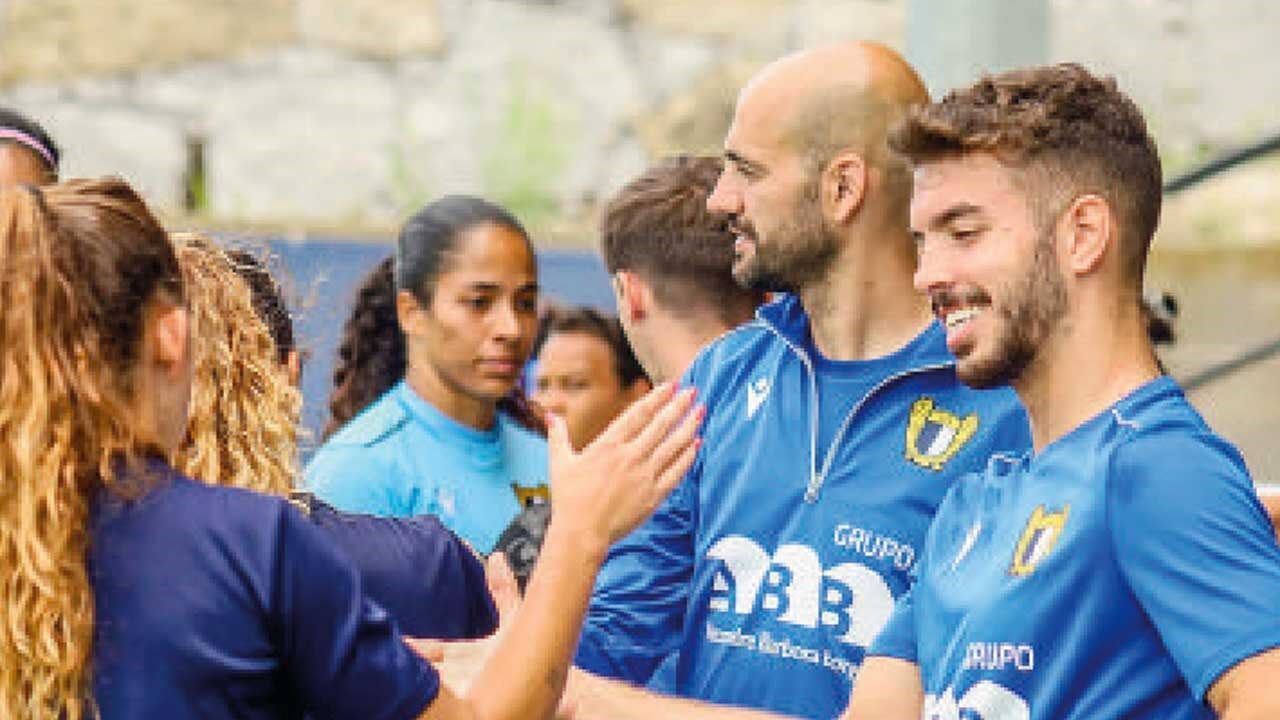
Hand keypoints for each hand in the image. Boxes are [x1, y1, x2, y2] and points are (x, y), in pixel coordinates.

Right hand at [547, 382, 702, 553]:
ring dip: (689, 426)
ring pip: (673, 445)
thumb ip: (558, 437)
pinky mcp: (654, 496)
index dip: (657, 397)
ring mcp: (644, 476)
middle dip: (679, 405)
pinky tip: (698, 444)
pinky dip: (688, 457)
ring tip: (701, 412)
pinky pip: (676, 472)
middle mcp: (629, 456)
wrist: (581, 533)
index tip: (671, 385)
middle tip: (693, 391)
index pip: (638, 414)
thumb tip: (551, 416)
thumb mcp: (559, 463)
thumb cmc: (568, 499)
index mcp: (608, 445)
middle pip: (660, 425)